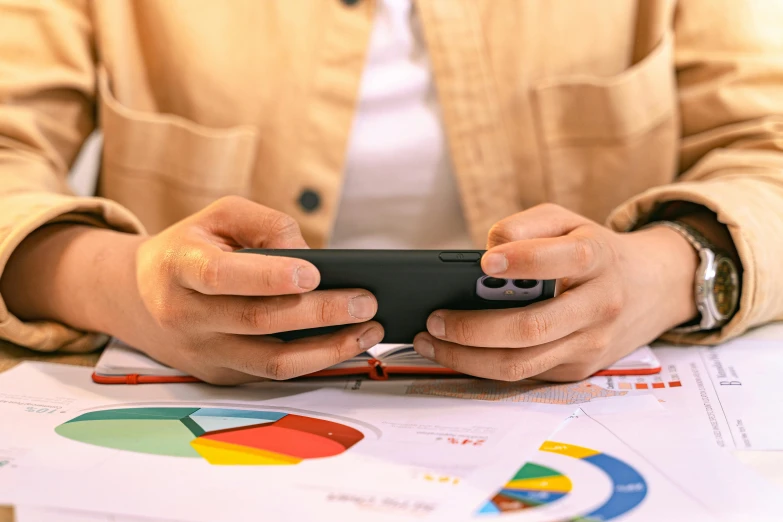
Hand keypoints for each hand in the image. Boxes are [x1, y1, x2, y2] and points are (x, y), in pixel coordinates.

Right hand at [2, 196, 382, 383]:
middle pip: (259, 321)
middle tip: (366, 301)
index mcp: (179, 267)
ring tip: (369, 329)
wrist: (139, 296)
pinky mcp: (219, 375)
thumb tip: (312, 259)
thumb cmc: (192, 247)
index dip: (268, 277)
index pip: (221, 276)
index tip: (314, 274)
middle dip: (321, 312)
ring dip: (327, 349)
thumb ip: (266, 225)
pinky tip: (344, 344)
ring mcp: (202, 352)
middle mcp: (185, 314)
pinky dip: (314, 362)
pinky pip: (272, 374)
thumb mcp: (220, 216)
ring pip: (271, 362)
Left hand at [412, 204, 698, 381]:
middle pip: (532, 327)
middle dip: (475, 327)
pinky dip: (483, 366)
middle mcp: (599, 305)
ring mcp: (590, 344)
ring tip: (431, 341)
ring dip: (468, 357)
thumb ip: (527, 225)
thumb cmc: (595, 250)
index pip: (563, 260)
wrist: (652, 288)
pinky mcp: (579, 368)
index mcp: (597, 258)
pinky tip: (456, 352)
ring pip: (522, 363)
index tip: (485, 263)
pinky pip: (525, 373)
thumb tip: (489, 250)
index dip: (523, 261)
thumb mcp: (568, 220)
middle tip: (435, 319)